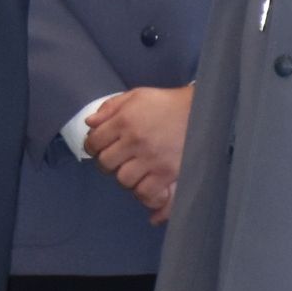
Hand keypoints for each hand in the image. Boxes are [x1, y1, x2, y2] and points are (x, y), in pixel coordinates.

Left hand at [87, 87, 191, 222]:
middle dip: (108, 164)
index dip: (92, 147)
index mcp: (125, 121)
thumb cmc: (167, 104)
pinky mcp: (168, 173)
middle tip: (117, 161)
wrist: (201, 111)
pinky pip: (146, 193)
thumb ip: (110, 108)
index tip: (98, 149)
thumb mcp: (136, 96)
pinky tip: (148, 187)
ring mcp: (152, 159)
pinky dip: (145, 194)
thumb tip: (89, 123)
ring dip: (126, 178)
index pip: (94, 142)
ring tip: (135, 171)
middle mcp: (135, 141)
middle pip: (106, 164)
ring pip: (124, 180)